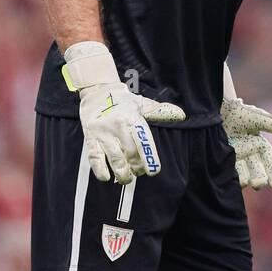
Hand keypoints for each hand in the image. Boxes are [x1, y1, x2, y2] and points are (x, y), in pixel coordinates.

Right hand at [62, 41, 185, 183]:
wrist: (96, 91)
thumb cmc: (122, 101)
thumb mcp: (142, 103)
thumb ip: (160, 111)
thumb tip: (181, 115)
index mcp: (133, 118)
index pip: (143, 140)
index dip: (149, 158)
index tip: (153, 171)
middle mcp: (118, 126)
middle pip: (131, 153)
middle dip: (136, 168)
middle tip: (139, 172)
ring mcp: (103, 133)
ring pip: (115, 158)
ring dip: (122, 173)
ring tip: (126, 179)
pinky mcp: (90, 138)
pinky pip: (94, 157)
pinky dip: (100, 170)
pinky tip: (106, 177)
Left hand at [221, 96, 271, 189]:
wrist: (215, 110)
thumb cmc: (239, 112)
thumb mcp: (257, 118)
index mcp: (260, 145)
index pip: (271, 162)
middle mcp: (249, 154)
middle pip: (258, 172)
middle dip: (260, 179)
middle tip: (258, 184)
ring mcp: (235, 158)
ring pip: (243, 174)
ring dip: (245, 179)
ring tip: (245, 181)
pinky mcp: (222, 161)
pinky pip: (229, 173)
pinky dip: (232, 177)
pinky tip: (233, 178)